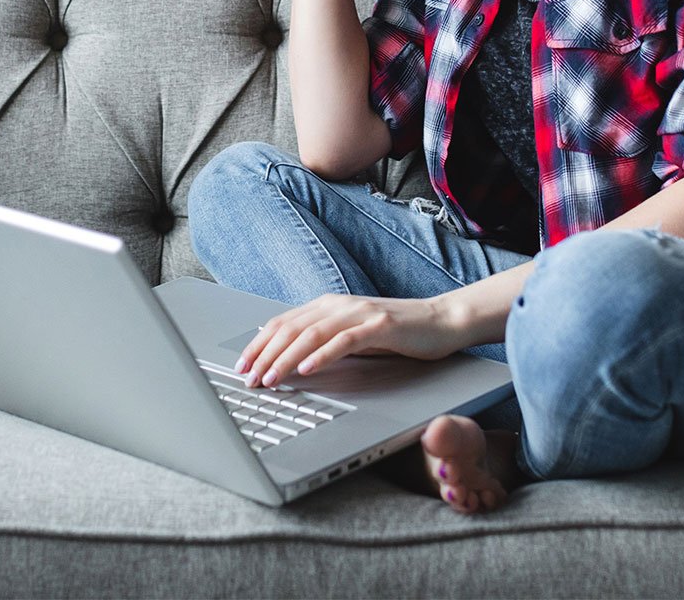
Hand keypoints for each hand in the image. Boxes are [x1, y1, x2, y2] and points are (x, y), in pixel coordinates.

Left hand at [235, 293, 466, 387]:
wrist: (441, 321)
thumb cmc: (397, 332)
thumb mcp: (353, 335)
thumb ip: (325, 340)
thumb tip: (289, 357)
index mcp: (329, 305)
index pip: (284, 323)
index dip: (259, 345)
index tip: (241, 366)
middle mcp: (340, 305)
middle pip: (292, 328)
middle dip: (265, 354)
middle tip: (248, 379)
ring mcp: (360, 313)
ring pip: (313, 333)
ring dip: (287, 358)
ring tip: (271, 379)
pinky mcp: (380, 325)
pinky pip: (345, 341)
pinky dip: (323, 355)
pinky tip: (309, 370)